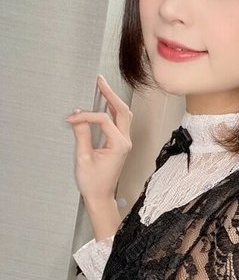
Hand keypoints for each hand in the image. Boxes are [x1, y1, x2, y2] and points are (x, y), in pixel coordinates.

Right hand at [65, 75, 132, 203]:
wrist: (100, 197)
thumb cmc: (93, 182)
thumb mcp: (83, 158)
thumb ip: (82, 135)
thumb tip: (78, 117)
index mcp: (119, 145)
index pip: (104, 120)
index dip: (86, 116)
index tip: (71, 120)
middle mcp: (125, 141)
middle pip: (122, 111)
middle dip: (110, 94)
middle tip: (99, 81)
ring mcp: (124, 142)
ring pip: (123, 115)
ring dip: (113, 101)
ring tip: (101, 88)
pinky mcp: (120, 144)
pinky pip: (119, 122)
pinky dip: (112, 111)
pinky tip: (104, 103)